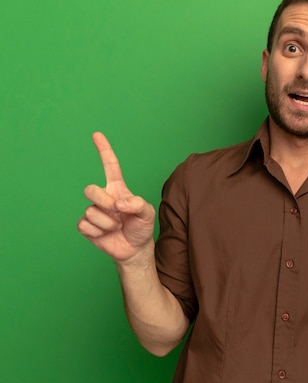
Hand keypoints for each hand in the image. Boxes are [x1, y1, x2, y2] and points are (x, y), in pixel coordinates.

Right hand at [77, 132, 155, 262]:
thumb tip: (118, 204)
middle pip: (90, 190)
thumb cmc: (141, 227)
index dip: (104, 150)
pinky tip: (106, 234)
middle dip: (104, 203)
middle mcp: (104, 197)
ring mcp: (93, 211)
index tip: (97, 134)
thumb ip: (138, 204)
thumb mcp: (147, 214)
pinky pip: (85, 226)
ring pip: (90, 212)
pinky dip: (99, 232)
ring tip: (116, 227)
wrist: (135, 248)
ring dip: (107, 223)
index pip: (110, 167)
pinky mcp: (86, 226)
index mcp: (118, 189)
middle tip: (117, 213)